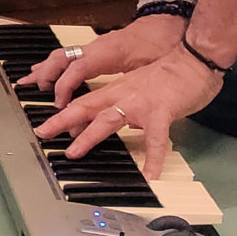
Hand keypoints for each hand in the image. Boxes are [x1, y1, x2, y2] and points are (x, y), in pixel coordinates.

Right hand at [16, 14, 187, 106]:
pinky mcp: (98, 47)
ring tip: (30, 82)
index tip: (60, 105)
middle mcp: (97, 46)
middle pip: (62, 57)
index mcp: (108, 52)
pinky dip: (56, 65)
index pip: (77, 68)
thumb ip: (139, 89)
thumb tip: (131, 119)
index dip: (65, 87)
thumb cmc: (163, 41)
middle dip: (45, 74)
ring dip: (46, 68)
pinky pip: (71, 55)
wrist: (168, 19)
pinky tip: (48, 72)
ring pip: (63, 54)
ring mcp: (96, 45)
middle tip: (31, 90)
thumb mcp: (155, 67)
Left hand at [35, 47, 222, 178]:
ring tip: (74, 153)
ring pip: (107, 119)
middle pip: (85, 106)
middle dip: (61, 121)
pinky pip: (156, 139)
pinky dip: (153, 158)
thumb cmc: (171, 75)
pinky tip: (150, 175)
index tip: (47, 127)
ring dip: (88, 136)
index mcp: (117, 89)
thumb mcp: (140, 87)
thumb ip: (127, 102)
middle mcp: (123, 94)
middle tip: (41, 134)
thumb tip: (120, 121)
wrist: (194, 60)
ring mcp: (141, 103)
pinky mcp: (162, 112)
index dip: (64, 114)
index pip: (84, 101)